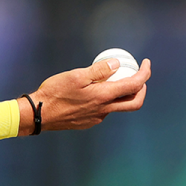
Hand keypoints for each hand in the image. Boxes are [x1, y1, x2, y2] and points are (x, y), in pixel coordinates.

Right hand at [18, 58, 150, 134]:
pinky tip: (96, 91)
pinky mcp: (89, 122)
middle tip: (139, 75)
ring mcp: (97, 118)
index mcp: (103, 97)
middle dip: (142, 89)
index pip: (134, 85)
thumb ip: (99, 70)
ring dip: (122, 93)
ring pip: (118, 106)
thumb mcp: (77, 75)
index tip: (146, 63)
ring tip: (114, 79)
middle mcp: (104, 110)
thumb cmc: (55, 93)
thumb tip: (116, 64)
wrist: (39, 114)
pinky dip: (108, 99)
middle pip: (134, 102)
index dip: (145, 73)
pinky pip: (105, 110)